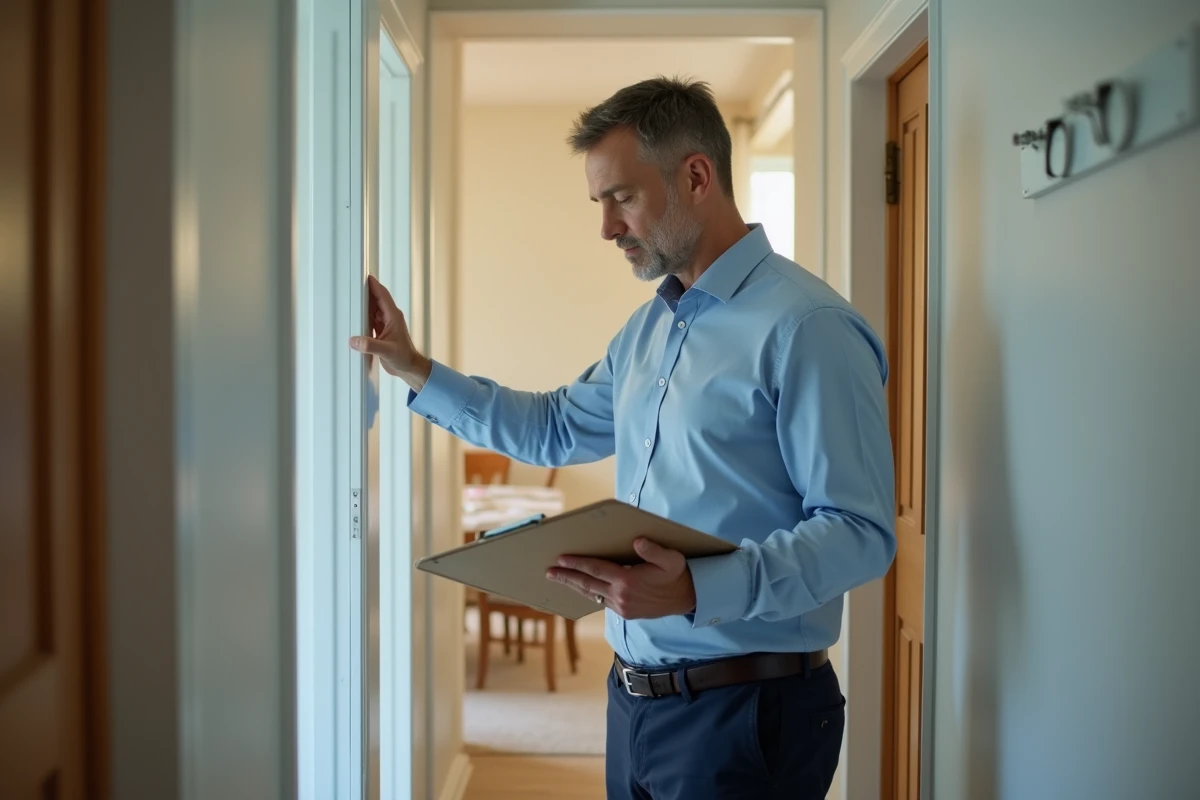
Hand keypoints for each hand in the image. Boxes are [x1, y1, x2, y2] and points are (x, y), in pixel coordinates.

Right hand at [349, 275, 430, 389]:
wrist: (408, 367)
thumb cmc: (403, 358)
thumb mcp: (386, 351)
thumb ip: (371, 345)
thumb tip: (355, 340)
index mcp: (393, 316)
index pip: (382, 296)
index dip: (374, 285)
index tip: (365, 276)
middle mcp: (389, 318)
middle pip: (376, 299)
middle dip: (366, 291)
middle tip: (353, 283)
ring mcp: (385, 324)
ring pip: (373, 309)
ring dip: (363, 303)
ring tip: (351, 297)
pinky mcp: (381, 332)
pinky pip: (370, 319)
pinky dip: (363, 316)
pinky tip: (355, 316)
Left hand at [546, 538, 696, 619]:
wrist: (687, 599)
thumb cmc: (677, 574)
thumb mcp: (671, 558)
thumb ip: (654, 550)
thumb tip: (637, 541)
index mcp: (628, 581)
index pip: (596, 570)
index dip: (576, 564)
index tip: (560, 559)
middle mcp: (621, 596)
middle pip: (587, 585)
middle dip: (566, 577)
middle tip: (549, 572)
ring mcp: (622, 607)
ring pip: (592, 595)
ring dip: (574, 587)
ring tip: (558, 579)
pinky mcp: (624, 613)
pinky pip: (601, 601)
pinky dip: (588, 593)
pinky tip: (581, 588)